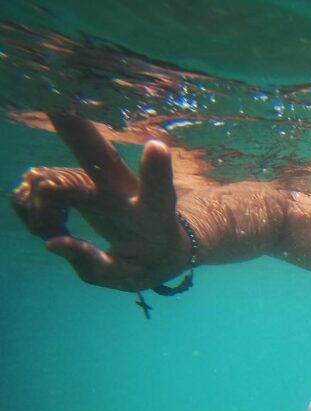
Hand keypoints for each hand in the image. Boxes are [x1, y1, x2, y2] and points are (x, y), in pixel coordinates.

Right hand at [10, 113, 189, 291]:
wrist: (158, 244)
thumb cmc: (149, 261)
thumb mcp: (130, 278)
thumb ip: (95, 265)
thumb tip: (52, 244)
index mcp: (150, 213)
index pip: (158, 189)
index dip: (156, 169)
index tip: (157, 146)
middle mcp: (122, 188)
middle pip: (100, 157)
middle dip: (79, 133)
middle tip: (57, 109)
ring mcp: (97, 179)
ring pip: (50, 178)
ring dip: (38, 208)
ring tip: (53, 232)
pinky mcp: (76, 178)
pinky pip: (36, 183)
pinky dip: (30, 205)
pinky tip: (47, 224)